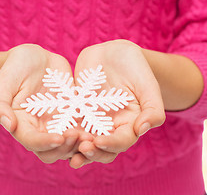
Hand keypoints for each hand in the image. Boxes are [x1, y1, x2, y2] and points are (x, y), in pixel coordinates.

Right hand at [0, 44, 87, 162]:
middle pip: (52, 152)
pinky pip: (84, 132)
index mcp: (20, 125)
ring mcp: (57, 126)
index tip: (59, 137)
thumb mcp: (4, 80)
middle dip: (66, 148)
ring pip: (70, 147)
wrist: (36, 58)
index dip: (45, 143)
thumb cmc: (16, 67)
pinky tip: (102, 128)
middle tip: (79, 136)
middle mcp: (39, 131)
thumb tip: (8, 125)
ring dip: (80, 145)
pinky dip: (92, 134)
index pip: (31, 142)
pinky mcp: (73, 118)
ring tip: (92, 135)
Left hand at [69, 39, 165, 167]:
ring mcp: (92, 122)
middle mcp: (111, 128)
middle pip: (103, 149)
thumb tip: (143, 129)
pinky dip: (62, 134)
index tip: (99, 141)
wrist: (114, 53)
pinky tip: (52, 135)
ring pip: (84, 143)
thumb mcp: (148, 84)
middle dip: (92, 152)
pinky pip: (68, 127)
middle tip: (82, 149)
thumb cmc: (136, 67)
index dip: (112, 144)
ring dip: (75, 149)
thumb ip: (153, 108)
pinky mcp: (77, 113)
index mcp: (131, 124)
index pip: (122, 141)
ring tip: (66, 149)